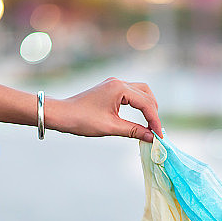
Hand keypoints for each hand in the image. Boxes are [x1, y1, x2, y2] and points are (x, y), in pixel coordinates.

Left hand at [45, 77, 162, 141]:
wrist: (61, 114)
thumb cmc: (82, 120)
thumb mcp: (110, 127)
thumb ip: (133, 131)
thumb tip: (151, 138)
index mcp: (119, 88)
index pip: (146, 104)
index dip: (155, 121)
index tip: (159, 137)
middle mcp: (119, 82)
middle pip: (147, 95)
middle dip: (153, 113)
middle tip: (156, 131)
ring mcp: (114, 84)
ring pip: (141, 93)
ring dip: (148, 107)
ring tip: (150, 125)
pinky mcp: (110, 89)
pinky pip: (131, 94)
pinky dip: (139, 105)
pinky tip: (139, 118)